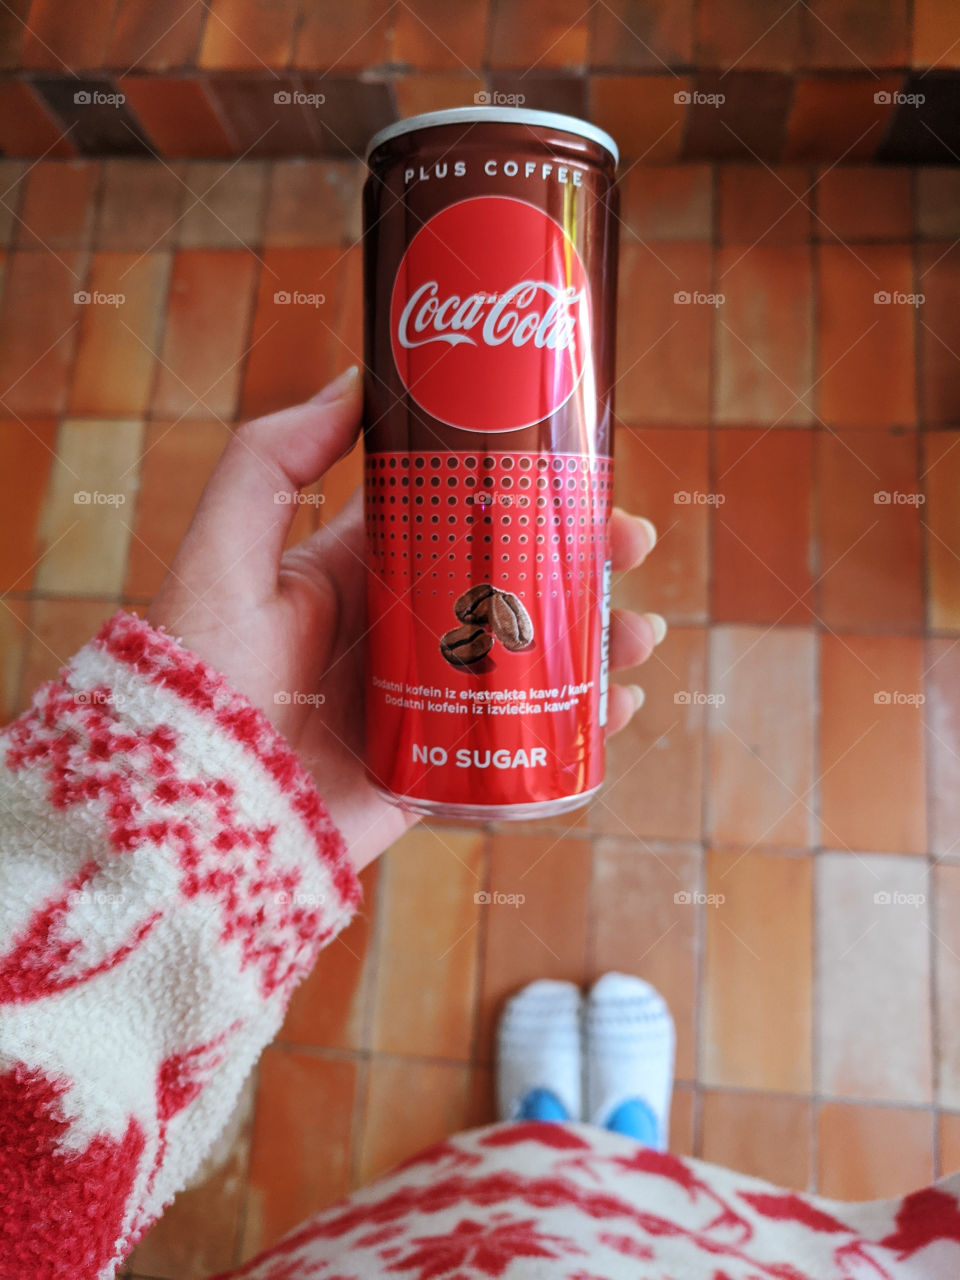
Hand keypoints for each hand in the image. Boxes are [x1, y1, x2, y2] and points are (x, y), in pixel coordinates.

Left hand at [147, 367, 664, 869]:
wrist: (192, 811)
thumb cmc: (201, 676)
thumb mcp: (225, 551)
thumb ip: (271, 459)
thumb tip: (356, 381)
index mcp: (361, 575)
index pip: (461, 520)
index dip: (526, 495)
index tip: (584, 476)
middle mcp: (401, 636)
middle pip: (513, 587)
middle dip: (581, 566)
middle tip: (631, 550)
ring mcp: (426, 708)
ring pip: (531, 664)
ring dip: (595, 645)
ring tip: (638, 638)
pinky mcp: (436, 772)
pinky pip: (520, 749)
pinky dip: (574, 734)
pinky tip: (613, 715)